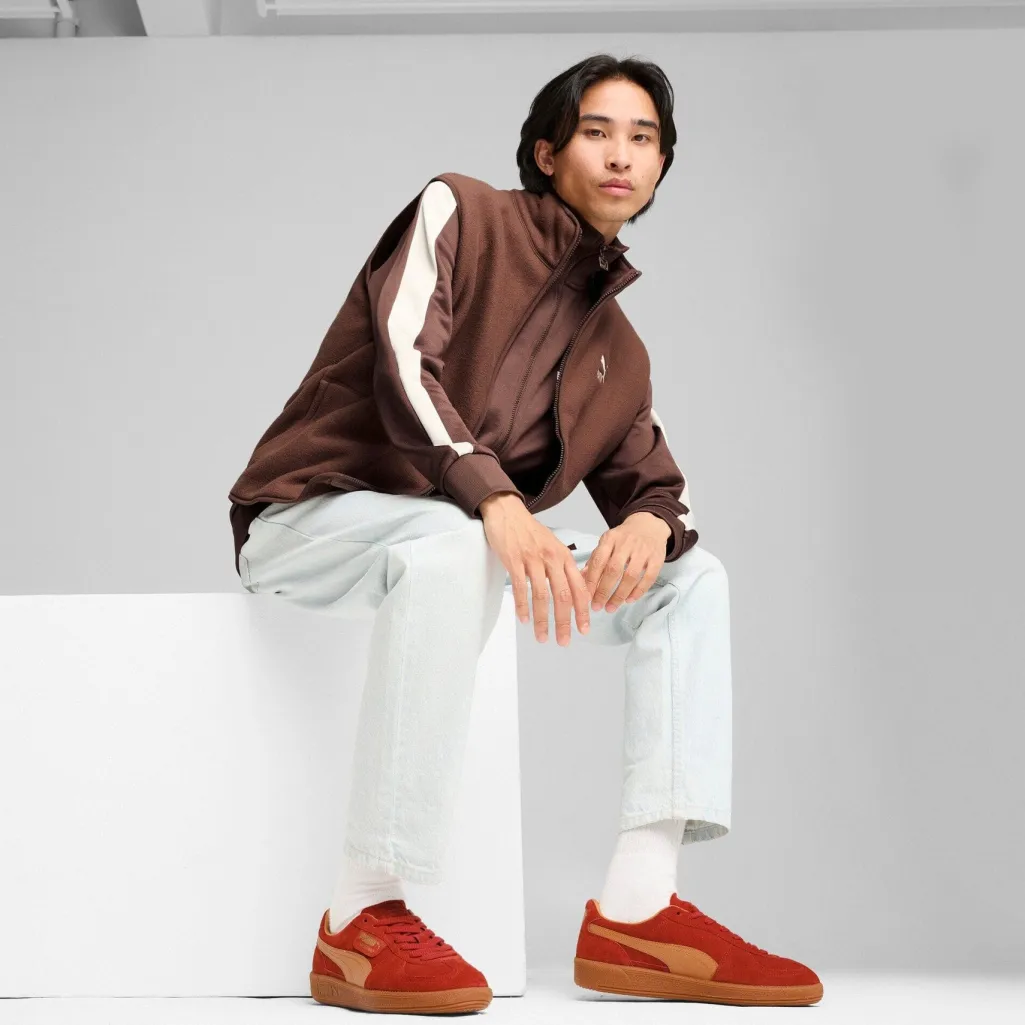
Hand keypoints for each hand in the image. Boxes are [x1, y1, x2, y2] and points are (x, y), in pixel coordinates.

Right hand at [479, 492, 590, 644]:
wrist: (507, 512)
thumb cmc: (530, 531)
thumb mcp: (553, 545)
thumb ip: (562, 567)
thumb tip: (573, 591)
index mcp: (564, 556)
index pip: (579, 587)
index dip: (583, 610)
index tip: (584, 629)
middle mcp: (552, 558)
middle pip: (562, 595)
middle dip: (564, 621)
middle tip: (564, 641)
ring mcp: (533, 559)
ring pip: (541, 595)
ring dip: (542, 619)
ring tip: (542, 637)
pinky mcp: (514, 560)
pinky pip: (520, 587)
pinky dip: (522, 606)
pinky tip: (524, 619)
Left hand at [583, 512, 670, 612]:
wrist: (649, 524)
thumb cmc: (623, 538)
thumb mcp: (607, 542)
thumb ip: (595, 559)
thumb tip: (582, 578)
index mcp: (610, 538)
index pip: (598, 560)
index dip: (591, 580)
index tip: (586, 596)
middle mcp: (626, 543)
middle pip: (613, 570)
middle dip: (604, 591)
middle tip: (597, 606)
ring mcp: (643, 550)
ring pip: (631, 576)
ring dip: (620, 595)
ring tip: (611, 607)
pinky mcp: (657, 558)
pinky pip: (648, 578)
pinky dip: (638, 591)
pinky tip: (629, 600)